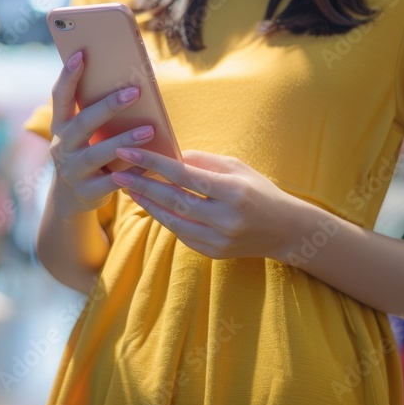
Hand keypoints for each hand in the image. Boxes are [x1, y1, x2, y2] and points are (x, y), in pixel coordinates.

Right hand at [48, 51, 154, 217]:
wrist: (71, 198)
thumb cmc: (86, 154)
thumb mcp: (85, 134)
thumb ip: (97, 114)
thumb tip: (133, 86)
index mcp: (60, 127)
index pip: (60, 97)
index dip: (68, 76)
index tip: (81, 54)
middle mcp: (61, 147)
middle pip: (82, 123)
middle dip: (108, 106)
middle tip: (134, 92)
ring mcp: (72, 171)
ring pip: (97, 154)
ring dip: (123, 141)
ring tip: (149, 129)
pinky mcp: (87, 192)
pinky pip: (111, 181)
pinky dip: (131, 172)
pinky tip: (150, 164)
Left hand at [110, 148, 308, 259]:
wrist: (286, 230)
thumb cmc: (260, 191)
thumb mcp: (236, 167)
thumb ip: (202, 162)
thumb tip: (169, 156)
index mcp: (232, 191)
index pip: (183, 175)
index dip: (152, 163)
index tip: (127, 152)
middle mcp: (225, 218)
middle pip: (172, 200)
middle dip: (141, 185)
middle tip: (117, 171)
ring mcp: (218, 239)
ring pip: (172, 220)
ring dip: (147, 203)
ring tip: (129, 187)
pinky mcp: (213, 253)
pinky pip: (181, 234)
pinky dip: (164, 218)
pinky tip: (151, 205)